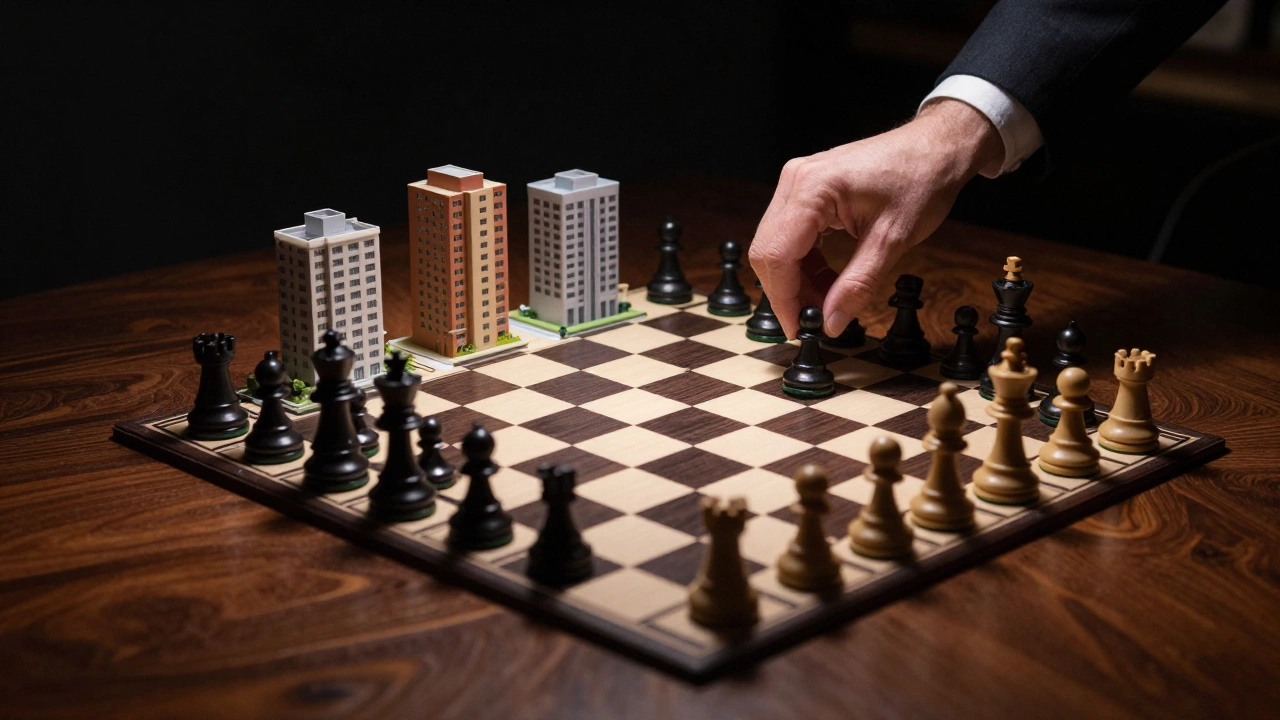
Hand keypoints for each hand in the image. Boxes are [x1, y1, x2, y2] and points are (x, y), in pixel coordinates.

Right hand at [748, 99, 1003, 338]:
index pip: (775, 255)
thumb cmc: (921, 180)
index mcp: (812, 189)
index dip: (783, 299)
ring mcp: (797, 182)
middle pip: (767, 251)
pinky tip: (828, 279)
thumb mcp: (892, 241)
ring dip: (797, 279)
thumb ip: (857, 285)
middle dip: (788, 291)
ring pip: (775, 245)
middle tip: (816, 319)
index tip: (799, 329)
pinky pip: (789, 235)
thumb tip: (831, 323)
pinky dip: (804, 263)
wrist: (936, 147)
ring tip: (828, 300)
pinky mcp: (805, 189)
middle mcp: (795, 181)